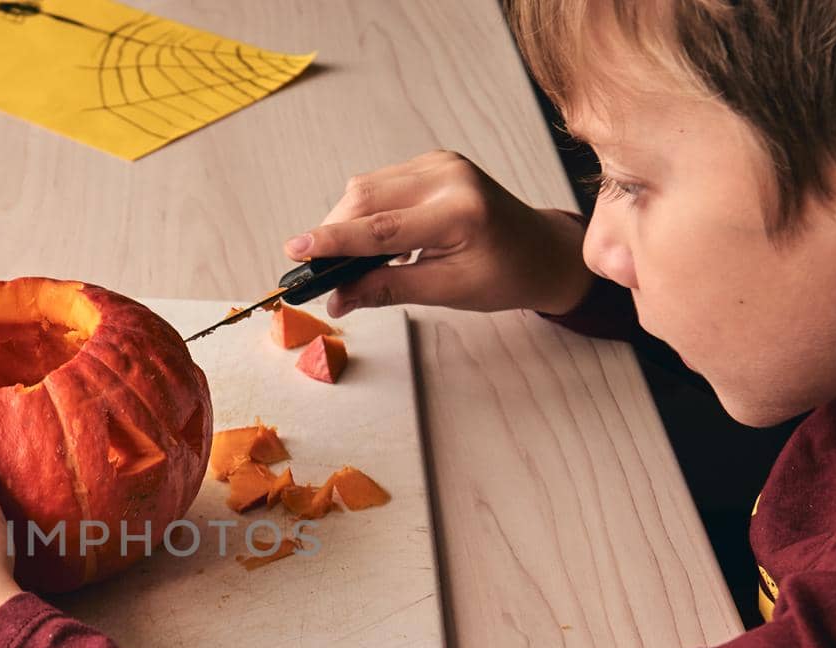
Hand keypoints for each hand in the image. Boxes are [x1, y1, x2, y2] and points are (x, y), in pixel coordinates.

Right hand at [283, 150, 596, 316]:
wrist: (539, 250)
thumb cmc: (502, 275)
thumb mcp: (446, 291)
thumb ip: (388, 289)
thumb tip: (337, 298)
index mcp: (460, 212)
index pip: (381, 227)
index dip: (333, 240)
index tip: (296, 250)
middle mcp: (449, 176)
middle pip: (365, 198)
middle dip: (333, 233)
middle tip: (316, 270)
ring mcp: (440, 163)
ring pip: (366, 187)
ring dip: (347, 222)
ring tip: (350, 259)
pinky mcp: (433, 161)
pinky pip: (381, 183)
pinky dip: (366, 211)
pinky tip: (376, 238)